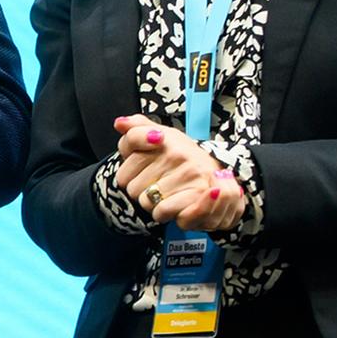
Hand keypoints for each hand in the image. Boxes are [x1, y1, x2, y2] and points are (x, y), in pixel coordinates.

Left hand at [110, 117, 244, 233]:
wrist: (217, 178)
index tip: (141, 167)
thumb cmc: (180, 160)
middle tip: (158, 184)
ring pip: (144, 201)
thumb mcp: (160, 138)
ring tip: (167, 194)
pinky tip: (173, 206)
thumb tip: (119, 123)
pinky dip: (163, 214)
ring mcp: (189, 173)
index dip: (127, 169)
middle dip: (140, 188)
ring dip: (152, 203)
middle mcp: (177, 153)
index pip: (127, 150)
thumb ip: (136, 131)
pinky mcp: (198, 194)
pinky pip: (160, 212)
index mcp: (166, 137)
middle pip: (130, 185)